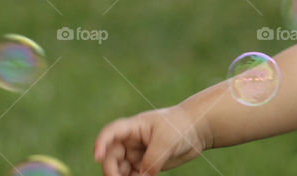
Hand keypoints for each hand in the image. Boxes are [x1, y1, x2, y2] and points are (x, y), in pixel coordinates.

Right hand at [94, 106, 208, 175]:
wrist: (199, 129)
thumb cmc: (182, 126)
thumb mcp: (167, 141)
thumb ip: (152, 160)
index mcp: (135, 127)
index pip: (111, 132)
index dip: (101, 143)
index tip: (97, 156)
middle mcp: (132, 140)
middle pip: (111, 156)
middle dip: (111, 170)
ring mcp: (137, 153)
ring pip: (120, 169)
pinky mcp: (145, 165)